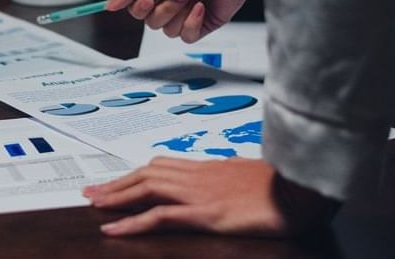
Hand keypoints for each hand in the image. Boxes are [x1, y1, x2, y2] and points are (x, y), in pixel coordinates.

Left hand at [84, 158, 339, 235]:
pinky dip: (132, 222)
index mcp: (208, 168)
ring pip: (146, 188)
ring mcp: (199, 193)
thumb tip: (222, 180)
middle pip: (146, 173)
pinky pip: (159, 216)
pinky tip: (113, 229)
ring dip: (116, 196)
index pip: (161, 166)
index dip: (135, 174)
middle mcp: (197, 175)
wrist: (304, 189)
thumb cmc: (283, 185)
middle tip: (90, 191)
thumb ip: (230, 178)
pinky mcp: (205, 213)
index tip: (115, 180)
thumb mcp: (250, 179)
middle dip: (116, 183)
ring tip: (94, 204)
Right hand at [107, 0, 264, 41]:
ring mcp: (186, 15)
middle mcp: (170, 2)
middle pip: (151, 23)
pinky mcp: (202, 25)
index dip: (140, 8)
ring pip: (168, 31)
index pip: (137, 9)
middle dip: (165, 8)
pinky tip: (202, 6)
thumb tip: (110, 5)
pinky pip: (187, 36)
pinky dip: (193, 22)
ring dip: (180, 13)